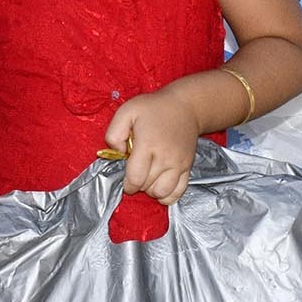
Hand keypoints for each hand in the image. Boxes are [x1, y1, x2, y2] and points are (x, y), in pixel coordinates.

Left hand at [104, 91, 201, 205]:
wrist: (185, 106)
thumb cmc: (153, 108)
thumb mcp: (126, 111)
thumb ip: (114, 133)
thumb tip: (117, 153)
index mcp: (148, 144)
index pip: (135, 178)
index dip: (127, 184)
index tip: (125, 177)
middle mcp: (165, 157)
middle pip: (147, 187)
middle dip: (137, 184)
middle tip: (137, 170)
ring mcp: (179, 164)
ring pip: (162, 193)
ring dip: (151, 190)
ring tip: (148, 177)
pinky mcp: (188, 168)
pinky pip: (177, 193)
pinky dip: (166, 194)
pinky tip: (160, 183)